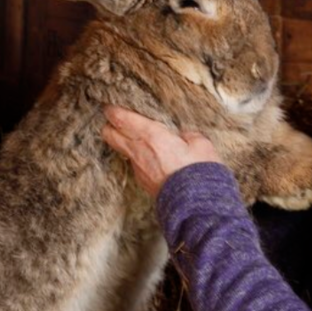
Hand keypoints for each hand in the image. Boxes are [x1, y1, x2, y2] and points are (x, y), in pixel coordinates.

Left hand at [101, 106, 221, 197]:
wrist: (196, 205)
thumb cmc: (199, 172)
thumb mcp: (201, 144)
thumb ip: (188, 134)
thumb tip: (182, 135)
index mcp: (152, 136)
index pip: (122, 119)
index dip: (113, 110)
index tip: (111, 105)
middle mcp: (139, 151)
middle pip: (110, 134)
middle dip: (110, 125)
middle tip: (117, 119)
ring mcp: (138, 168)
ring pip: (121, 149)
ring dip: (125, 142)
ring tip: (135, 137)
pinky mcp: (143, 182)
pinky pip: (134, 164)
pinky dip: (138, 157)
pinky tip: (151, 156)